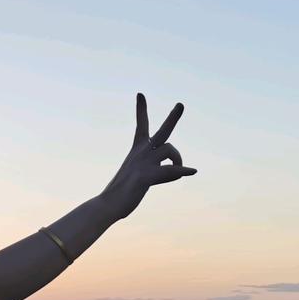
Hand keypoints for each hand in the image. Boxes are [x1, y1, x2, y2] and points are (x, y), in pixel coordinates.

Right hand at [99, 93, 197, 221]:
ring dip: (178, 161)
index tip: (140, 94)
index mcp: (136, 151)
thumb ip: (157, 171)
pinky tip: (191, 171)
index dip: (141, 110)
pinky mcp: (145, 176)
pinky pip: (170, 171)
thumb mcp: (139, 177)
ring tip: (179, 172)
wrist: (106, 205)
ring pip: (169, 151)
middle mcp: (140, 153)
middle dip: (173, 118)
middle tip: (181, 104)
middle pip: (162, 132)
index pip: (141, 126)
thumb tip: (180, 173)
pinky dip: (181, 171)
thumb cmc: (121, 193)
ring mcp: (143, 164)